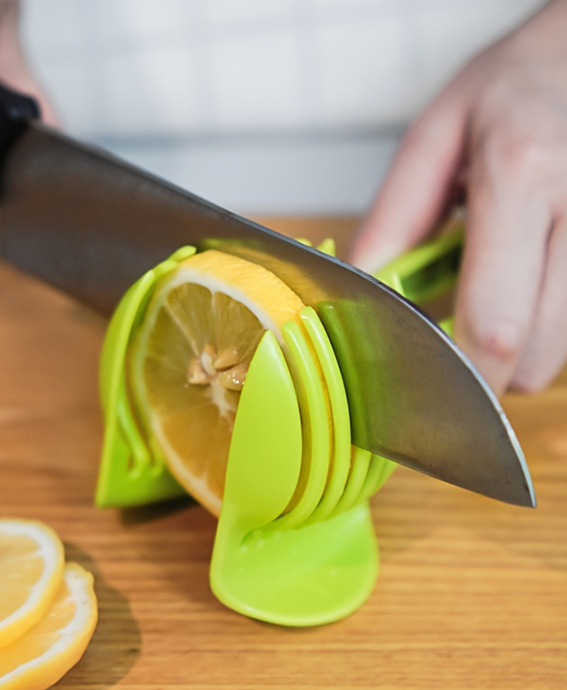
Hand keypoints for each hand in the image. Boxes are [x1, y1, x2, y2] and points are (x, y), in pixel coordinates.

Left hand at [350, 0, 566, 394]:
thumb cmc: (515, 89)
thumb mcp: (436, 133)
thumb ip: (395, 214)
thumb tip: (366, 284)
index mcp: (522, 175)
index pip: (495, 320)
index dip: (461, 370)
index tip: (428, 376)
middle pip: (535, 355)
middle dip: (487, 368)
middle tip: (456, 335)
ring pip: (561, 348)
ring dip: (519, 343)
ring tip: (496, 288)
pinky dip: (546, 323)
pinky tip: (525, 280)